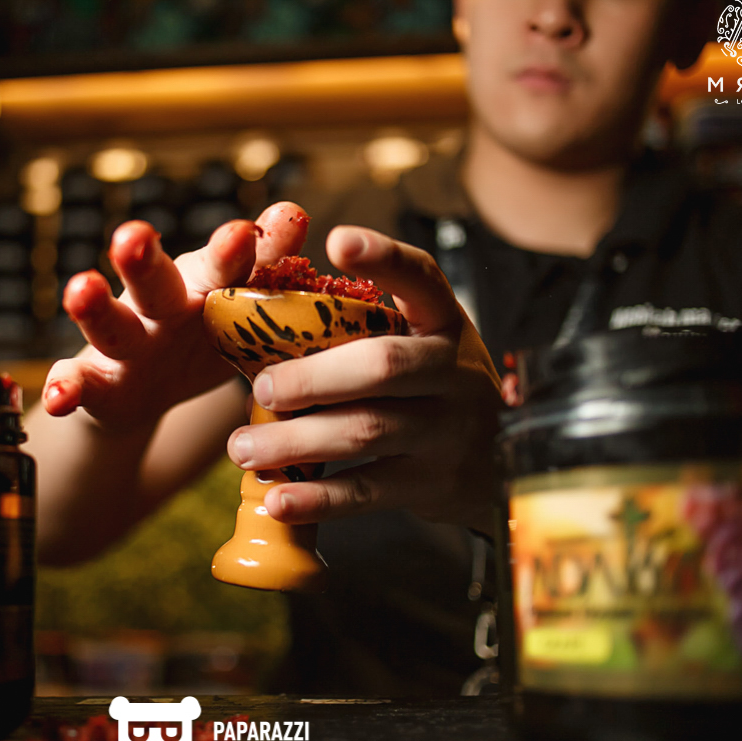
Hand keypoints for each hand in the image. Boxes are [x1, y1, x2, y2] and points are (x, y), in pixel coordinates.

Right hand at [44, 202, 310, 432]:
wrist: (150, 394)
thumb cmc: (211, 336)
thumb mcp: (245, 309)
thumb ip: (265, 266)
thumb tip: (293, 213)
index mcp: (208, 289)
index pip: (223, 264)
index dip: (234, 251)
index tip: (244, 232)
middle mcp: (163, 309)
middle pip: (154, 282)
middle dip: (144, 260)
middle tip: (134, 236)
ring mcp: (128, 346)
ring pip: (111, 326)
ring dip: (94, 308)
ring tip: (81, 289)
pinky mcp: (99, 386)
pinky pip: (81, 386)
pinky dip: (67, 388)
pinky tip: (57, 396)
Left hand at [225, 226, 502, 533]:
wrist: (498, 466)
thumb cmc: (431, 391)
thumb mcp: (419, 347)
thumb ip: (363, 332)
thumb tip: (261, 322)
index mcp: (443, 323)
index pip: (421, 278)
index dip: (382, 258)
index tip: (338, 240)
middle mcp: (453, 371)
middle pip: (383, 365)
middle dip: (314, 377)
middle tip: (262, 387)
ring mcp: (448, 431)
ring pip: (367, 430)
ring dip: (297, 440)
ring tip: (243, 448)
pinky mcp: (433, 484)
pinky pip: (368, 491)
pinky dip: (318, 498)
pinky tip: (277, 500)